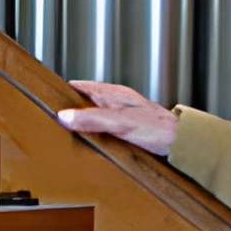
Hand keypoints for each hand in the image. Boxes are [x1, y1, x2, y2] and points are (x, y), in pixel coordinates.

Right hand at [57, 79, 176, 158]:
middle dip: (71, 107)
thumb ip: (93, 119)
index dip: (65, 90)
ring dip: (82, 121)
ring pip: (95, 114)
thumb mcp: (120, 123)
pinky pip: (104, 127)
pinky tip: (92, 141)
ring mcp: (123, 115)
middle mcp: (118, 102)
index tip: (48, 96)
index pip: (82, 86)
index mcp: (115, 94)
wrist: (183, 143)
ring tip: (67, 130)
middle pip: (86, 100)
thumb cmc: (159, 129)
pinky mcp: (128, 129)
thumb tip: (65, 116)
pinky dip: (94, 132)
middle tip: (53, 116)